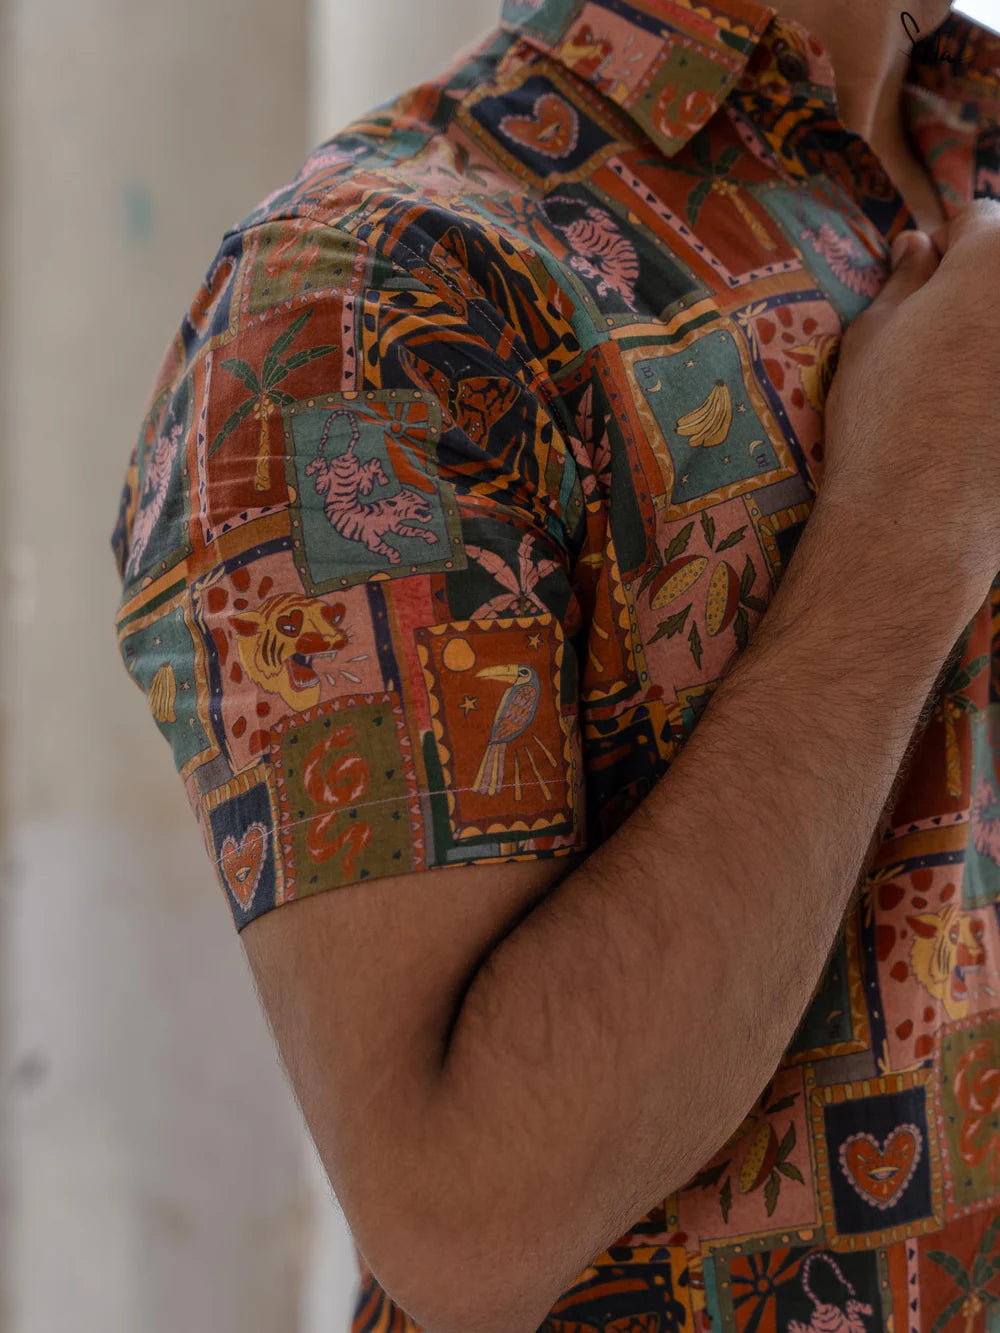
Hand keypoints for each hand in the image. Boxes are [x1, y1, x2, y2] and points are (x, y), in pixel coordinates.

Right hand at [817, 198, 999, 603]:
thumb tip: (917, 245)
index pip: (976, 219)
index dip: (945, 249)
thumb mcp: (873, 335)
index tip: (924, 285)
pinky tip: (981, 421)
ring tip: (967, 386)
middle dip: (981, 293)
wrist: (918, 519)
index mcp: (997, 253)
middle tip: (947, 338)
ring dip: (992, 342)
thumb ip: (904, 280)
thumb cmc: (882, 417)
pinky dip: (997, 388)